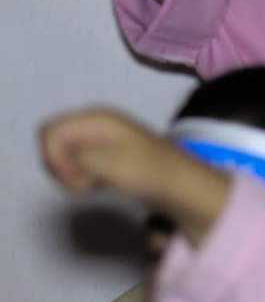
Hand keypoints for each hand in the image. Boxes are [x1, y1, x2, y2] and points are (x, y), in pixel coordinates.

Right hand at [40, 108, 228, 244]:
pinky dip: (81, 179)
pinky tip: (99, 185)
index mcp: (95, 117)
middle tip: (83, 182)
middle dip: (60, 166)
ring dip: (71, 175)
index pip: (48, 132)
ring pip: (63, 157)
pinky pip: (77, 167)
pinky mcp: (105, 157)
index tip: (73, 174)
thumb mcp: (107, 161)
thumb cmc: (146, 170)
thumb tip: (62, 157)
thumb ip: (75, 155)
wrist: (180, 185)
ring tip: (94, 184)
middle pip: (53, 143)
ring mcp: (100, 140)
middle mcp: (96, 123)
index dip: (52, 156)